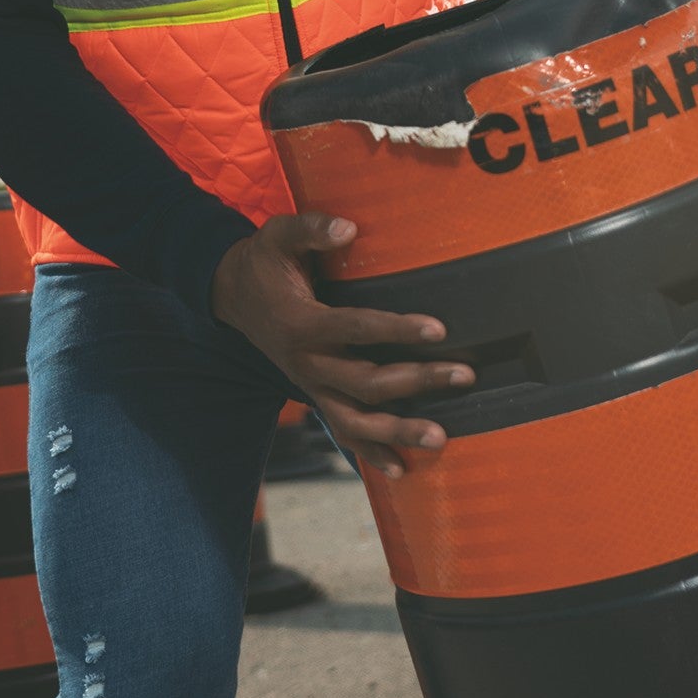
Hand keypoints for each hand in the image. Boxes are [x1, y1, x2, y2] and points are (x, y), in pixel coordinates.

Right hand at [210, 212, 472, 477]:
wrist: (232, 296)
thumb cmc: (264, 261)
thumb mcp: (279, 235)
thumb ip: (311, 229)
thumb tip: (349, 227)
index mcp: (302, 323)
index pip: (357, 328)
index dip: (397, 330)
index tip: (439, 329)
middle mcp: (306, 363)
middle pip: (367, 382)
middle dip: (418, 380)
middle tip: (465, 375)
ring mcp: (310, 385)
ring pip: (356, 421)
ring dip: (399, 431)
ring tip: (442, 437)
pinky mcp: (314, 395)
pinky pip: (342, 432)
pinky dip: (370, 455)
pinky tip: (401, 470)